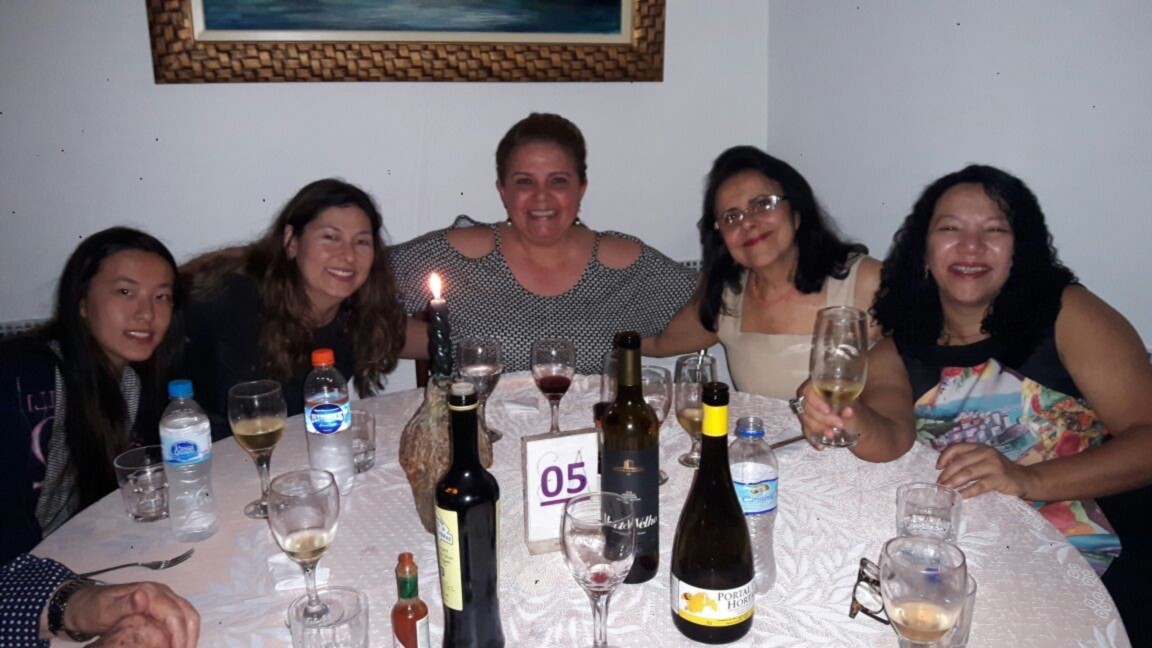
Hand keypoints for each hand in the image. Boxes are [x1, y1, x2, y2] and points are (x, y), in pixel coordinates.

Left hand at [65, 581, 199, 647]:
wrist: (82, 603)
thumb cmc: (91, 609)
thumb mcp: (103, 611)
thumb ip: (124, 605)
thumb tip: (144, 596)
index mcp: (150, 592)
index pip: (174, 614)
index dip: (180, 636)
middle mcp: (161, 592)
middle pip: (187, 613)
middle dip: (190, 637)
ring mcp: (163, 597)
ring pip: (188, 614)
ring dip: (190, 634)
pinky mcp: (162, 604)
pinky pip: (181, 616)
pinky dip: (185, 631)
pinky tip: (179, 645)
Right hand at [793, 379, 856, 449]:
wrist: (863, 430)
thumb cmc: (861, 416)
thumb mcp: (857, 411)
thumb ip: (849, 409)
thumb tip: (848, 410)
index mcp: (823, 387)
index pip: (809, 390)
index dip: (815, 401)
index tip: (828, 410)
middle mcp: (813, 397)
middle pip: (806, 406)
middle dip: (822, 417)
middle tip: (839, 425)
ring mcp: (810, 412)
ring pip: (805, 419)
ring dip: (817, 428)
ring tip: (832, 436)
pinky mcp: (811, 425)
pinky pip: (806, 431)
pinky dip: (813, 439)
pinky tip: (821, 446)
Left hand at [936, 443, 1038, 498]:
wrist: (1023, 478)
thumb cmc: (998, 470)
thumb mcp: (983, 460)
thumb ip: (968, 460)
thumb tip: (943, 468)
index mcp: (979, 447)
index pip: (957, 447)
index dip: (944, 457)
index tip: (937, 468)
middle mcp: (986, 453)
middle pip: (960, 462)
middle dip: (946, 473)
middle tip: (938, 484)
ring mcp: (994, 466)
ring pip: (968, 472)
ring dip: (954, 482)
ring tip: (945, 490)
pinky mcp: (999, 479)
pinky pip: (980, 486)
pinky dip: (968, 491)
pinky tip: (960, 496)